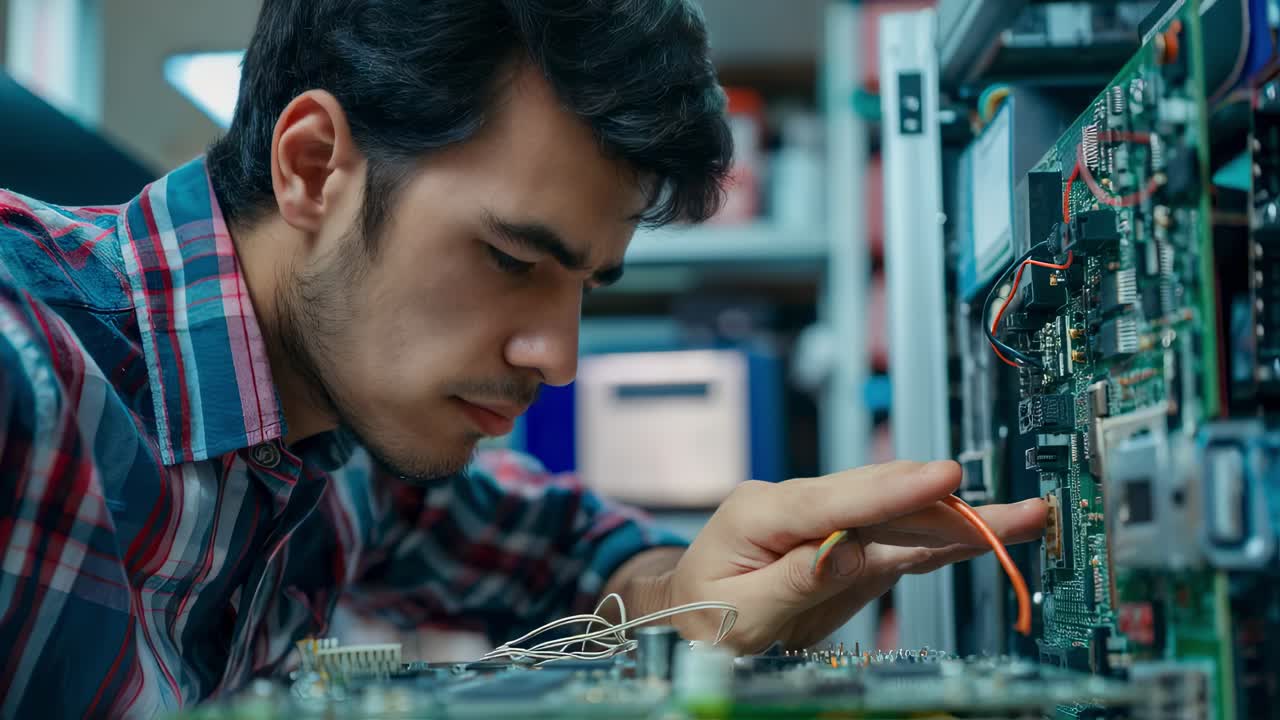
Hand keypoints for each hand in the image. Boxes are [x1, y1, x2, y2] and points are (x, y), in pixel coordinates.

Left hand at [664, 460, 1046, 652]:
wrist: (688, 618)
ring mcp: (824, 520)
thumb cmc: (704, 615)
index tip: (945, 477)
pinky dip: (941, 540)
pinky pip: (896, 541)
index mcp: (760, 512)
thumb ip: (794, 580)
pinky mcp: (845, 543)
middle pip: (880, 499)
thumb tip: (850, 551)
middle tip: (1009, 506)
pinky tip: (986, 532)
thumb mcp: (739, 612)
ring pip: (898, 516)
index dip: (896, 489)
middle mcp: (797, 505)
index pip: (837, 498)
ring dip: (957, 519)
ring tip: (1020, 518)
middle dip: (946, 501)